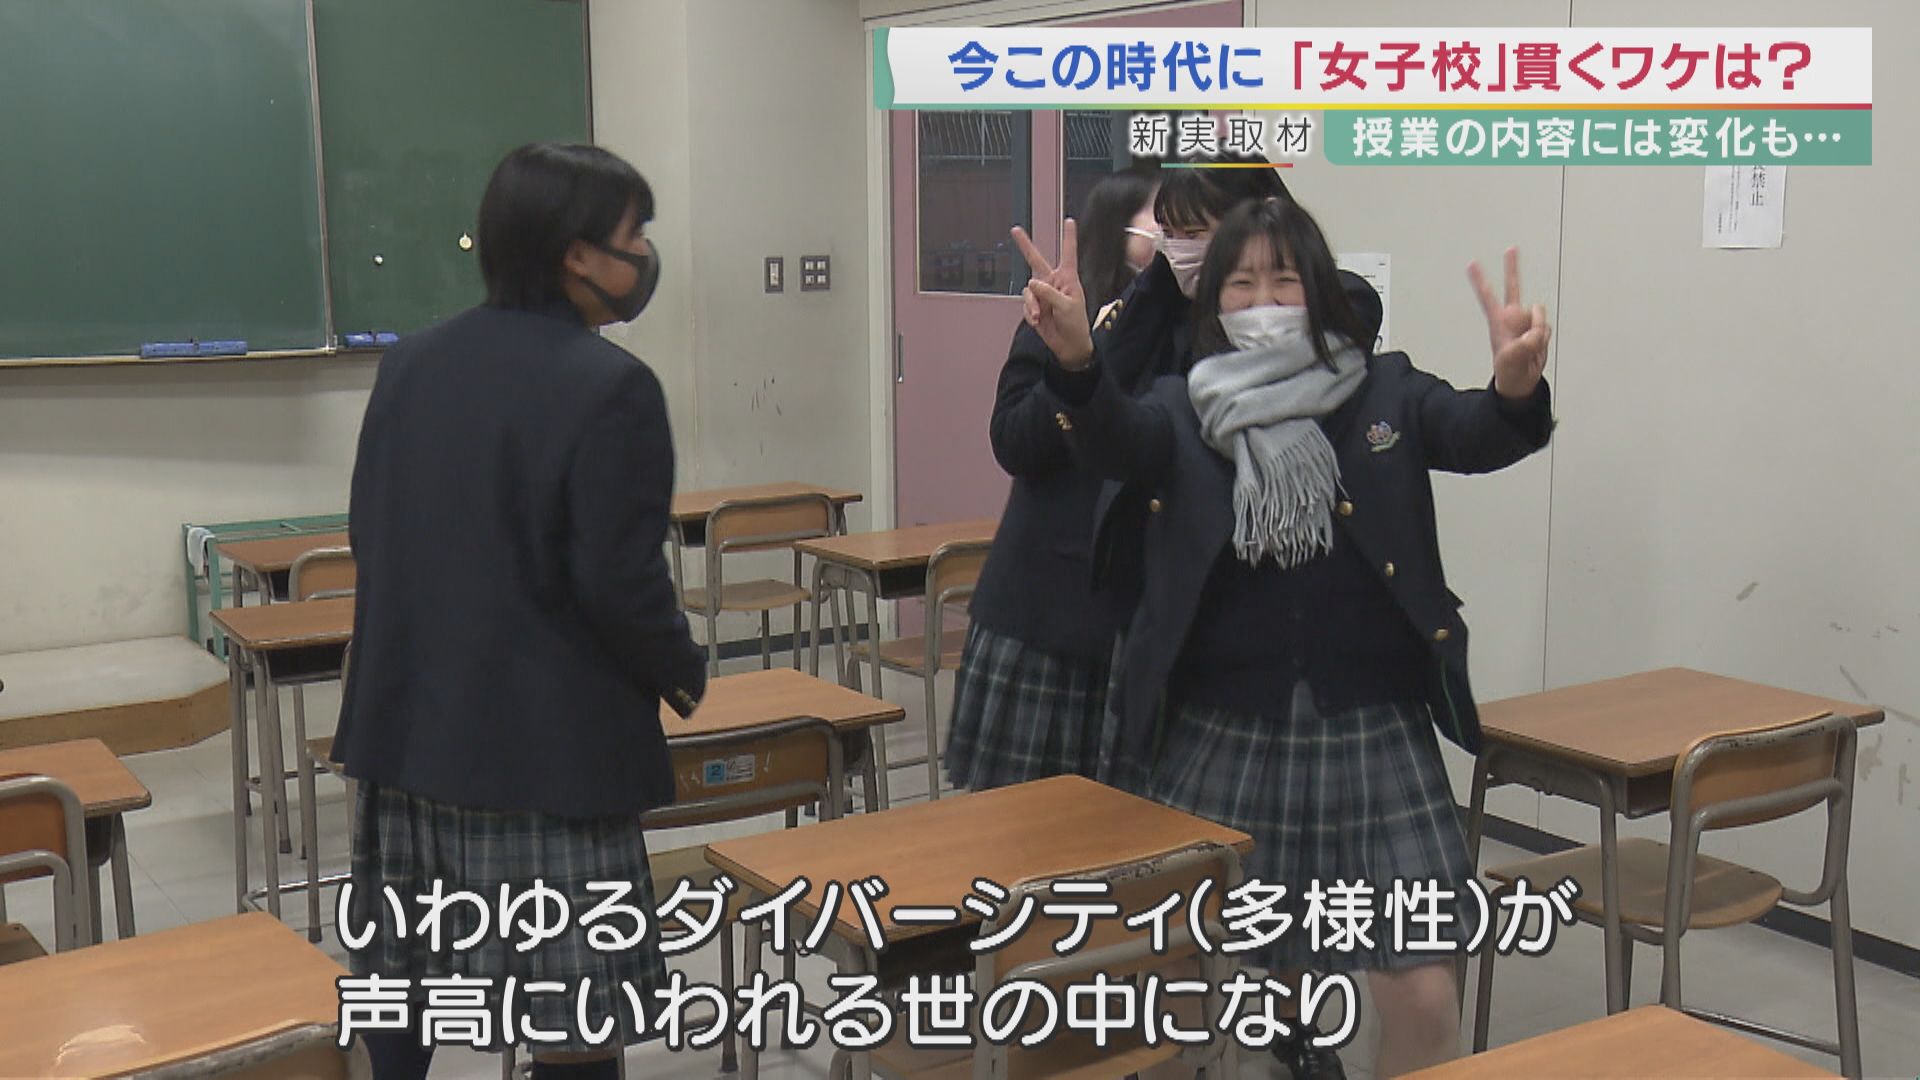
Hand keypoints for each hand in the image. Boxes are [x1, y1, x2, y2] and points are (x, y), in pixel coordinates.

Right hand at [1011, 220, 1092, 368]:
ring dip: (1032, 304)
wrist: (1068, 345)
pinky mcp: (1034, 306)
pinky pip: (1026, 305)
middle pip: (1036, 260)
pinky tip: (1038, 320)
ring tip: (1040, 315)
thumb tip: (1032, 283)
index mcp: (1068, 278)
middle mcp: (1053, 282)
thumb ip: (1049, 293)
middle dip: (1025, 245)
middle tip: (1015, 230)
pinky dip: (1030, 313)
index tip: (1069, 221)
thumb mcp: (1067, 306)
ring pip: (1028, 290)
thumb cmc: (1075, 324)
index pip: (1068, 253)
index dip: (1068, 237)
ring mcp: (1042, 294)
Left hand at [1469, 247, 1550, 399]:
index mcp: (1498, 321)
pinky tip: (1536, 347)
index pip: (1487, 297)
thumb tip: (1537, 330)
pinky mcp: (1539, 329)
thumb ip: (1525, 342)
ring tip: (1528, 346)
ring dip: (1537, 329)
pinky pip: (1547, 327)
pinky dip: (1544, 337)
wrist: (1521, 380)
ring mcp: (1526, 322)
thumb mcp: (1511, 359)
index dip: (1480, 281)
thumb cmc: (1509, 370)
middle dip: (1512, 268)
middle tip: (1510, 249)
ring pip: (1539, 313)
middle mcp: (1513, 317)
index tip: (1471, 263)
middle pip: (1513, 287)